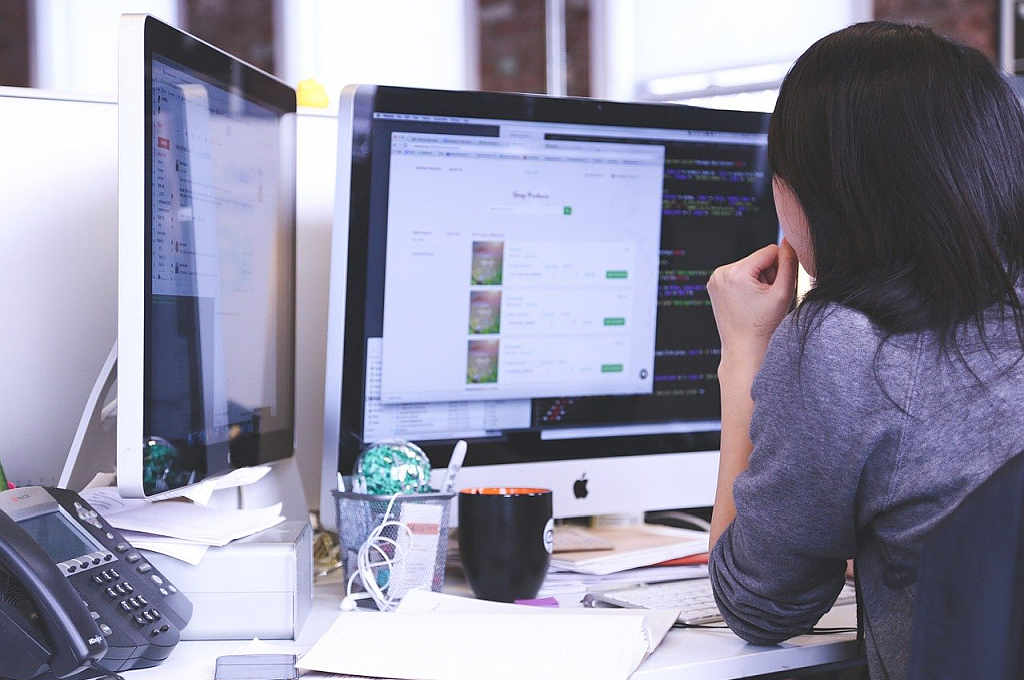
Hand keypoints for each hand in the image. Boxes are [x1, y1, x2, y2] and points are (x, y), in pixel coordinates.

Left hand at [707, 239, 797, 369]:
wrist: (744, 348)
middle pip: (758, 259)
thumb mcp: (783, 292)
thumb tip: (790, 240)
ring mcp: (714, 279)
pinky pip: (738, 275)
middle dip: (767, 275)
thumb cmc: (764, 325)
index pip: (770, 251)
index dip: (780, 268)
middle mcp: (720, 273)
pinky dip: (747, 285)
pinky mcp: (714, 285)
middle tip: (765, 299)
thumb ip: (790, 263)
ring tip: (756, 302)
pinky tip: (747, 302)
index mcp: (735, 272)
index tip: (776, 288)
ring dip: (757, 280)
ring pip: (749, 267)